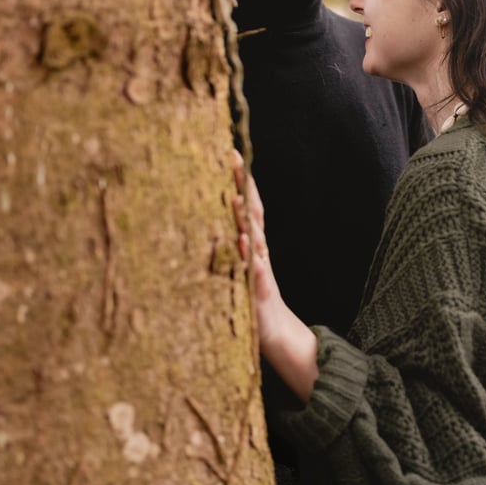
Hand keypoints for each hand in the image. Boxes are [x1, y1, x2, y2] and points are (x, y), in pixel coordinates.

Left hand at [232, 151, 283, 345]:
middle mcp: (259, 249)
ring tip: (235, 194)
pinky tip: (242, 239)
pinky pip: (255, 268)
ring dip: (245, 215)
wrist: (275, 333)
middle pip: (252, 210)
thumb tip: (209, 224)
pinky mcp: (260, 289)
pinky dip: (249, 253)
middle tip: (233, 157)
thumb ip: (230, 245)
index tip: (231, 151)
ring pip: (254, 235)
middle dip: (244, 184)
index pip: (248, 203)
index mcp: (253, 242)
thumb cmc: (252, 298)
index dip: (241, 178)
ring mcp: (261, 267)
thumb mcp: (238, 267)